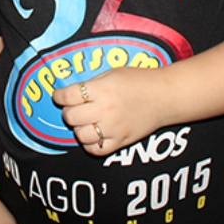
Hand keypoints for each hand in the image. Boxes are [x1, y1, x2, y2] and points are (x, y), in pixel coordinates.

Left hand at [51, 67, 170, 155]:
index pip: (68, 96)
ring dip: (78, 128)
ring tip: (84, 122)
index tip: (58, 96)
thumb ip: (92, 84)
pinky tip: (93, 135)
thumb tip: (72, 93)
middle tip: (73, 108)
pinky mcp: (121, 141)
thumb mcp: (112, 74)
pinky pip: (96, 150)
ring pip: (81, 135)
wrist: (165, 96)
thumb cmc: (139, 81)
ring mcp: (113, 128)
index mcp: (102, 89)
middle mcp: (106, 109)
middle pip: (71, 116)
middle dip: (67, 111)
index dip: (59, 96)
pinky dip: (90, 144)